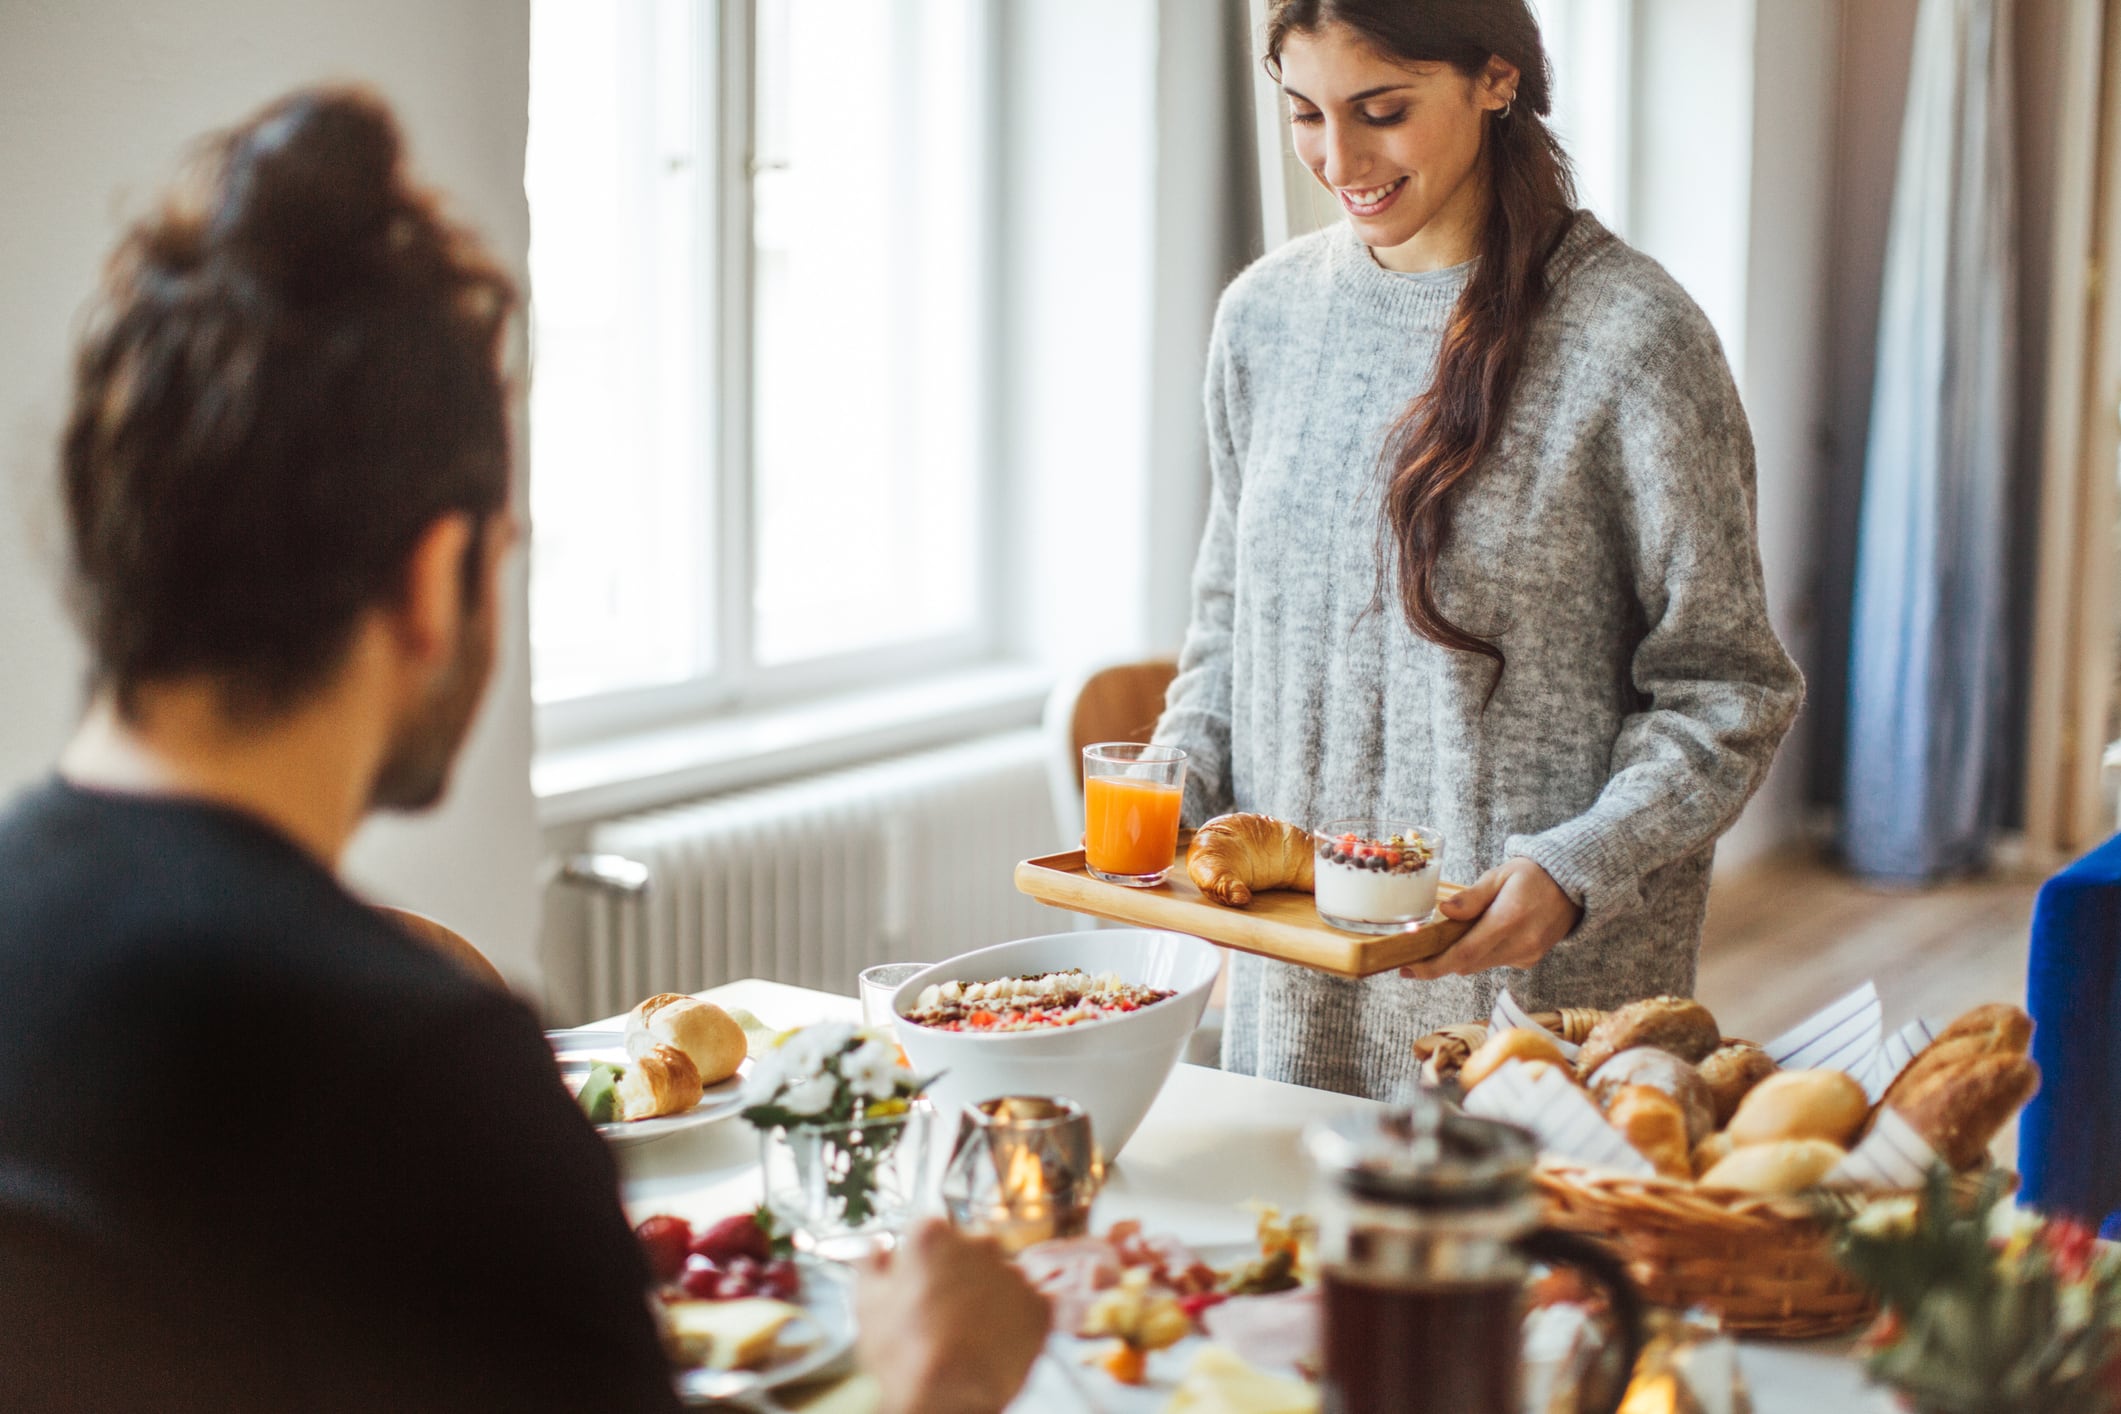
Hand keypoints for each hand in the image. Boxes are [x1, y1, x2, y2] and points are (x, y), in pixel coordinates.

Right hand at [854, 1219, 1050, 1413]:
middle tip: (943, 1311)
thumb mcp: (867, 1305)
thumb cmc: (905, 1356)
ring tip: (968, 1332)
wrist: (948, 1400)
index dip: (923, 1259)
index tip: (919, 1278)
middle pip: (969, 1250)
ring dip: (988, 1296)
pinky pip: (1026, 1303)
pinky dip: (1014, 1318)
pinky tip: (993, 1340)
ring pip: (1000, 1276)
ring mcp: (1014, 1272)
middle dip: (959, 1274)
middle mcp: (978, 1243)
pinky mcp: (1040, 1303)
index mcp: (933, 1235)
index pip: (931, 1231)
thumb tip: (877, 1249)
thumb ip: (871, 1263)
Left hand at [1399, 857, 1581, 979]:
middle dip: (1440, 962)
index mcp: (1508, 920)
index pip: (1463, 954)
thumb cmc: (1533, 875)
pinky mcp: (1530, 960)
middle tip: (1414, 955)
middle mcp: (1520, 944)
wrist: (1573, 885)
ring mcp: (1527, 955)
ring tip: (1448, 937)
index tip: (1407, 969)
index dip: (1433, 966)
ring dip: (1461, 956)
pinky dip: (1481, 953)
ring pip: (1480, 965)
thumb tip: (1444, 912)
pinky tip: (1481, 934)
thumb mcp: (1500, 875)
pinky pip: (1495, 961)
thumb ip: (1472, 897)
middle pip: (1467, 965)